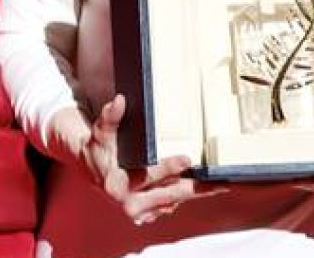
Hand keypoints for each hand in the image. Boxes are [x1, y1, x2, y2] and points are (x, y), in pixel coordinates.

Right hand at [49, 95, 225, 225]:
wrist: (92, 171)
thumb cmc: (99, 149)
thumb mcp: (101, 132)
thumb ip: (110, 117)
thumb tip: (119, 101)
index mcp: (118, 183)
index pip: (148, 175)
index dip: (168, 167)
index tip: (187, 159)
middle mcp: (130, 202)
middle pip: (169, 195)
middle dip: (196, 188)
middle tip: (219, 182)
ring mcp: (141, 211)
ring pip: (175, 201)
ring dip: (198, 193)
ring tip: (221, 184)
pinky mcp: (149, 213)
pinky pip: (173, 205)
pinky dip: (189, 196)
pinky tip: (207, 188)